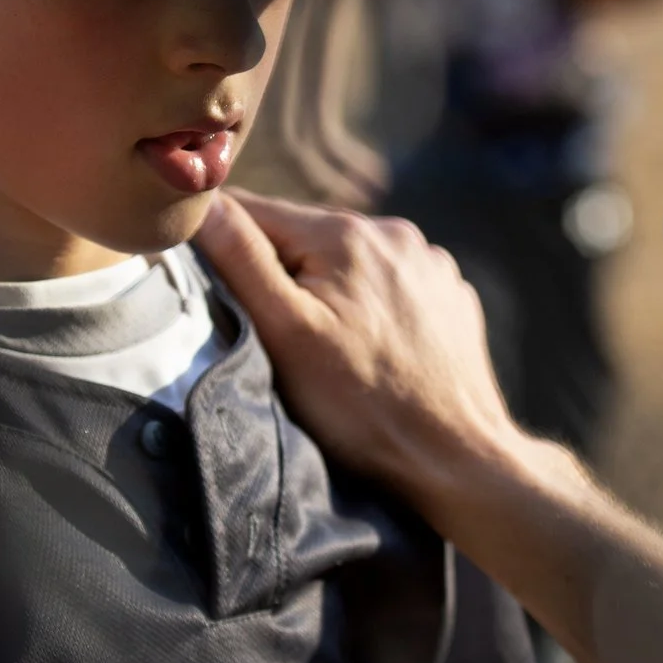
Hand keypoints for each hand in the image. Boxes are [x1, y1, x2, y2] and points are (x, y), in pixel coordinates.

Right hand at [192, 191, 525, 506]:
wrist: (454, 457)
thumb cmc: (361, 404)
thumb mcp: (285, 332)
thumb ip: (241, 259)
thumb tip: (208, 205)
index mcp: (347, 233)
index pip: (258, 211)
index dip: (227, 244)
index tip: (218, 287)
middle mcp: (395, 233)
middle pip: (307, 235)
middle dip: (283, 272)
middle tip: (275, 331)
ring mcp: (430, 263)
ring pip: (351, 260)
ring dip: (329, 287)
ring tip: (327, 345)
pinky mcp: (451, 295)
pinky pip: (393, 283)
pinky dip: (372, 304)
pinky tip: (371, 347)